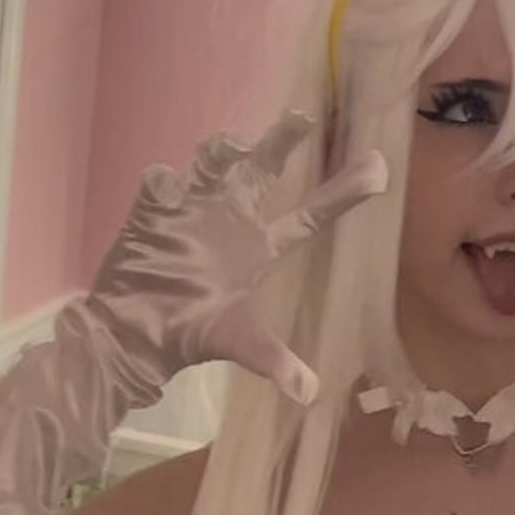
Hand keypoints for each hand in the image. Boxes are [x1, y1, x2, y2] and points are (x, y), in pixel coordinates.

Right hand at [88, 111, 387, 404]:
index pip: (310, 216)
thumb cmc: (191, 333)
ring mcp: (193, 208)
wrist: (134, 335)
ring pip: (212, 165)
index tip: (380, 166)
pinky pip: (160, 185)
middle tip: (301, 120)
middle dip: (280, 143)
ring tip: (229, 148)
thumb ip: (274, 361)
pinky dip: (163, 182)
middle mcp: (232, 217)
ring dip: (221, 153)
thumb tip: (310, 393)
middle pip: (264, 170)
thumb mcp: (239, 344)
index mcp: (260, 246)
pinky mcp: (153, 211)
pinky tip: (163, 186)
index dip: (344, 193)